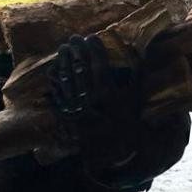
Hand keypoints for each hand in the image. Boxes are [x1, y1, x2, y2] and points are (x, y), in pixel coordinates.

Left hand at [48, 35, 140, 168]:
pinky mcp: (68, 116)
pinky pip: (59, 95)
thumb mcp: (135, 101)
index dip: (95, 49)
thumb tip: (137, 56)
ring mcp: (77, 108)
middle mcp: (90, 99)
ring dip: (63, 62)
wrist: (114, 154)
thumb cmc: (128, 125)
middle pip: (79, 69)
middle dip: (76, 51)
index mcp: (108, 95)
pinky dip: (55, 82)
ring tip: (62, 49)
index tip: (92, 37)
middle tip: (74, 38)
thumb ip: (135, 78)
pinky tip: (54, 71)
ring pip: (67, 79)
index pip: (99, 65)